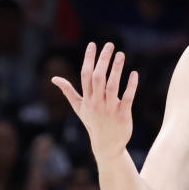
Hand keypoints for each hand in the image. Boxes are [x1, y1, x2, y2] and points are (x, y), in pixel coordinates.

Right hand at [51, 42, 138, 163]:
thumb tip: (54, 79)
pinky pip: (127, 98)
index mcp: (86, 99)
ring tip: (121, 54)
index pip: (86, 75)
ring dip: (116, 69)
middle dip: (103, 60)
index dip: (89, 59)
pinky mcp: (122, 115)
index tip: (93, 44)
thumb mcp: (79, 108)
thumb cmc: (93, 123)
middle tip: (110, 45)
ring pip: (112, 86)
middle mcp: (96, 103)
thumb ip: (68, 91)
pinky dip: (131, 85)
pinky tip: (134, 73)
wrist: (106, 145)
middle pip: (98, 78)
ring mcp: (109, 109)